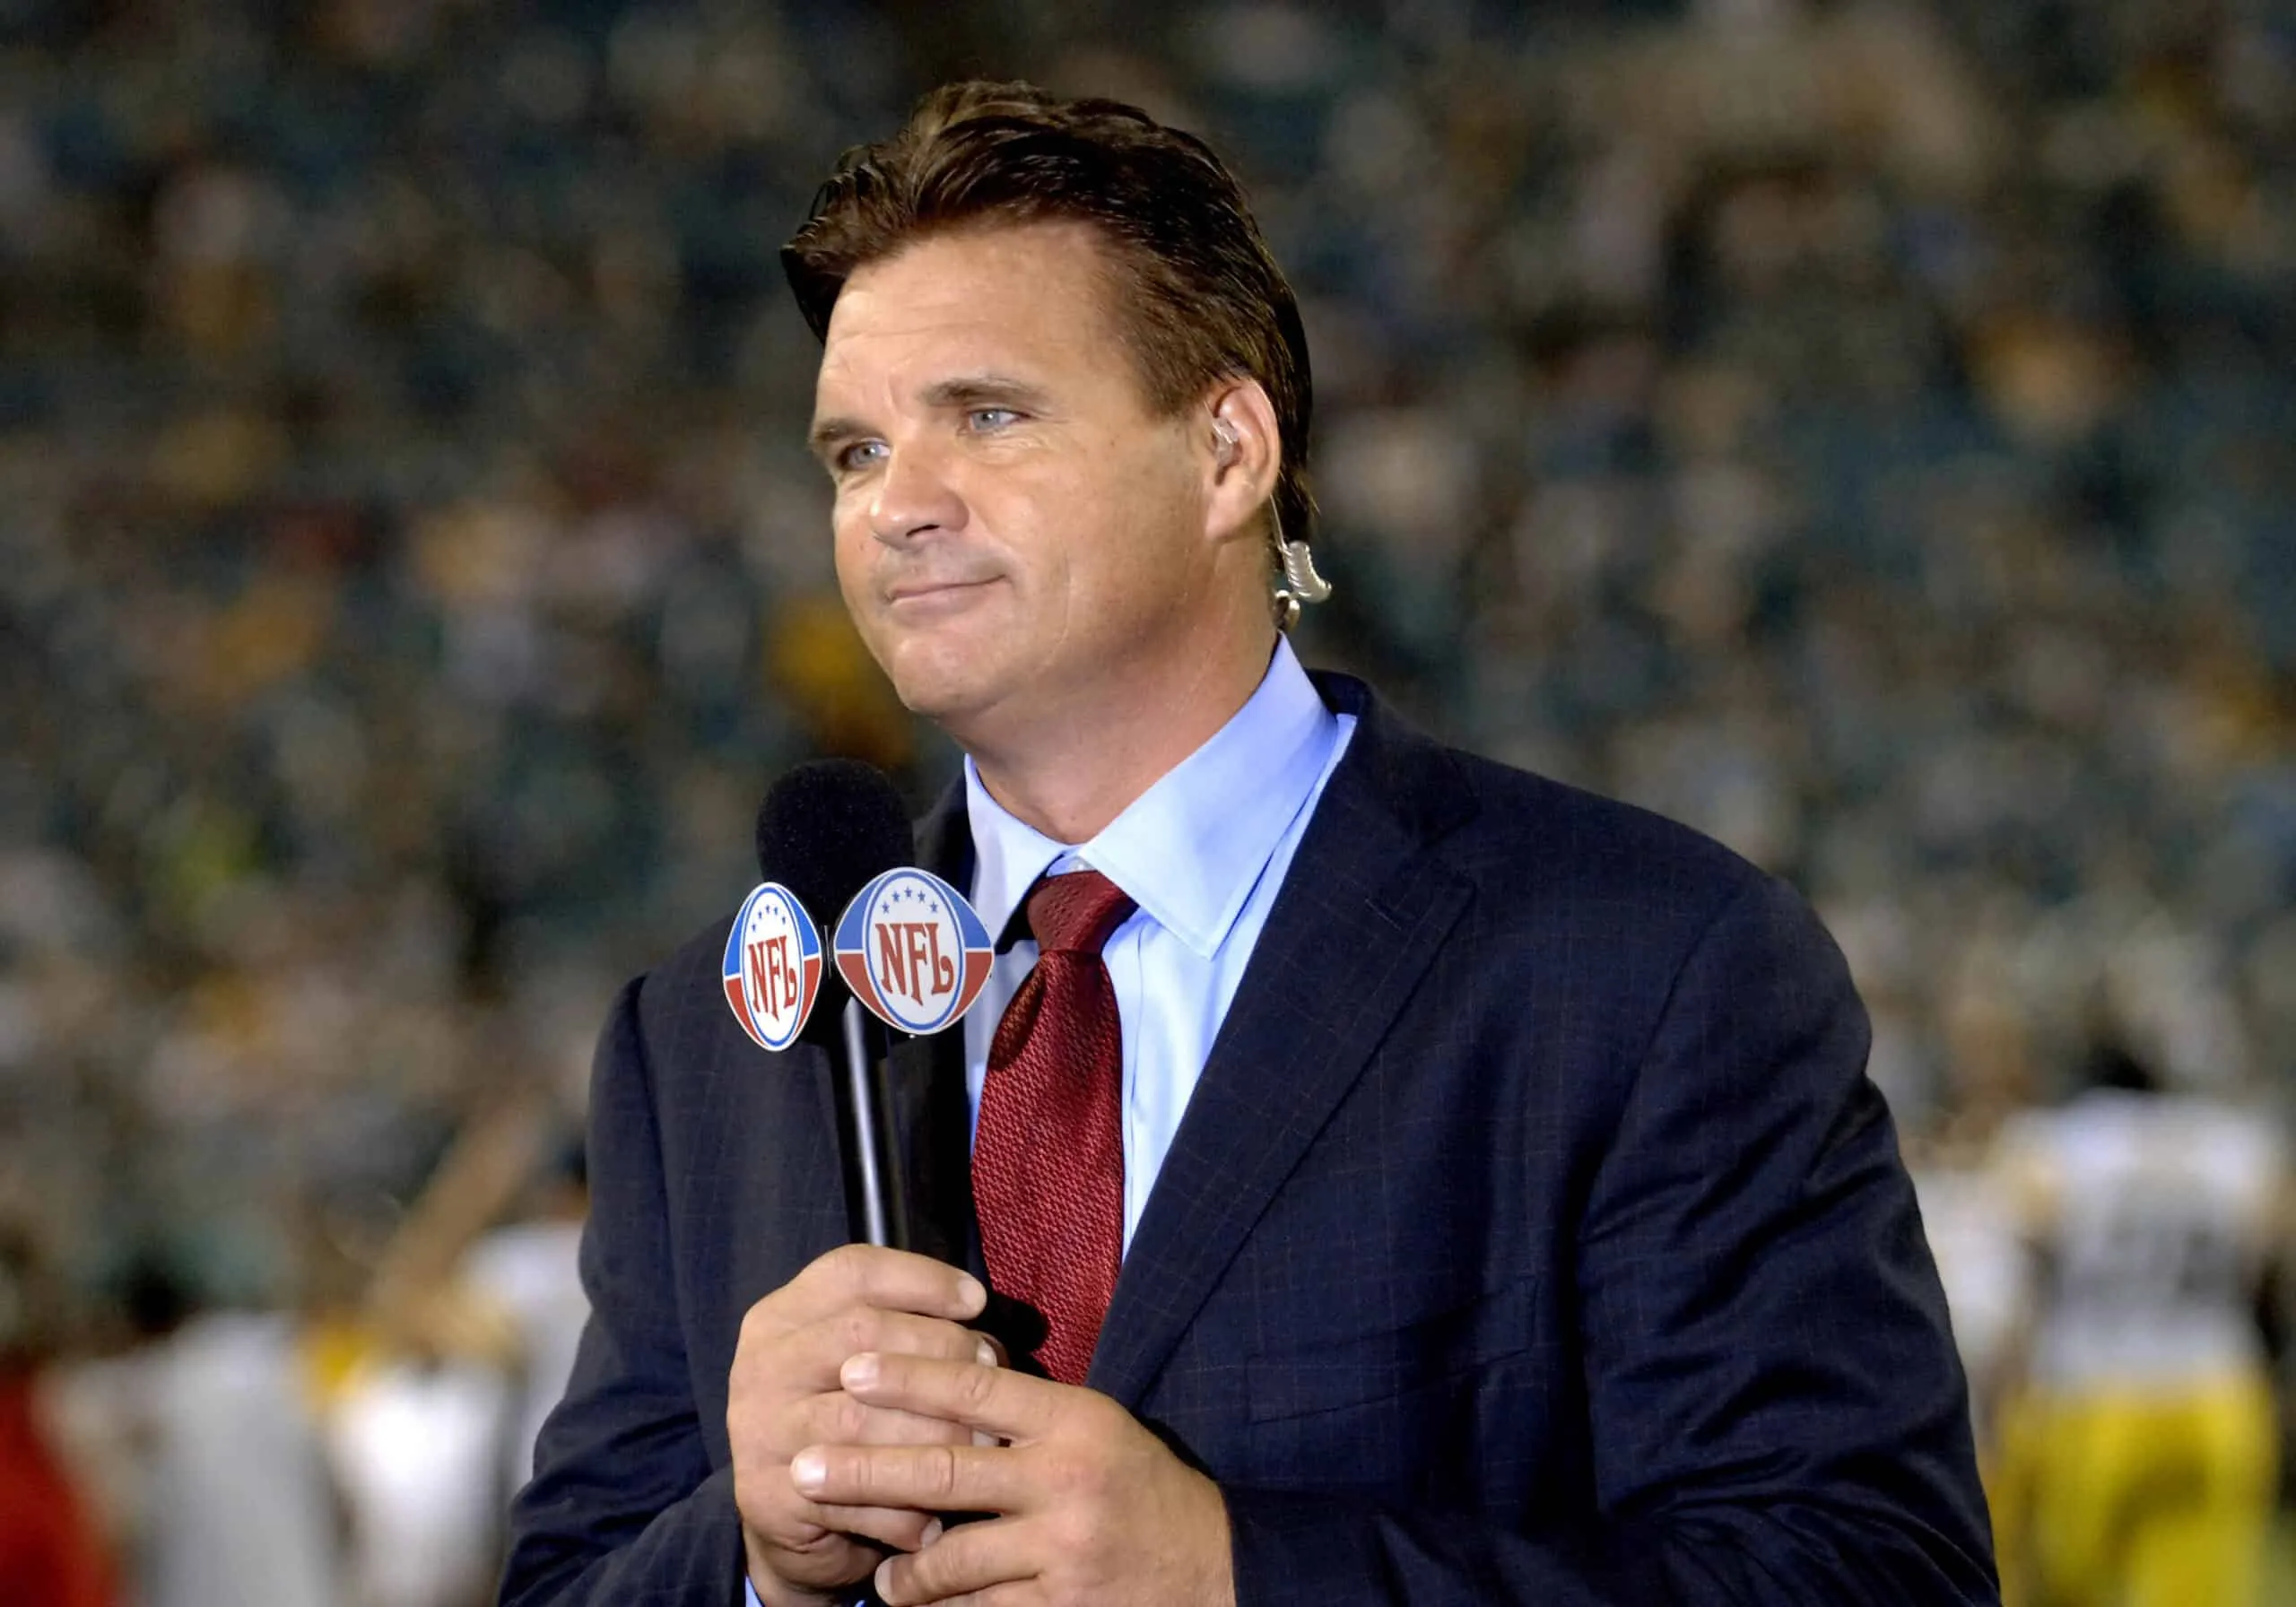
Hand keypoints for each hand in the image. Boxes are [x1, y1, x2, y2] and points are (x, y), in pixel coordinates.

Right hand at [728, 1246, 997, 1606]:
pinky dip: (905, 1510)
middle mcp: (762, 1363)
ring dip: (934, 1434)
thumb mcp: (866, 1362)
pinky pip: (854, 1497)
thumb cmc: (846, 1421)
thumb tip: (988, 1346)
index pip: (853, 1271)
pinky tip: (938, 1517)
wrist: (786, 1518)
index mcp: (784, 1315)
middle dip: (939, 1351)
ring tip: (983, 1447)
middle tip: (989, 1377)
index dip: (921, 1279)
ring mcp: (759, 1431)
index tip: (976, 1301)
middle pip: (861, 1333)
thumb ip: (912, 1336)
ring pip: (861, 1419)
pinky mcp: (768, 1497)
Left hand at [792, 1350, 1234, 1606]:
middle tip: (803, 1467)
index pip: (979, 1389)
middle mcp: (1067, 1480)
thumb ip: (1026, 1416)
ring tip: (882, 1577)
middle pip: (944, 1471)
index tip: (853, 1365)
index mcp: (1076, 1422)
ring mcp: (1061, 1550)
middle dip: (864, 1469)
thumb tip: (938, 1392)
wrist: (1210, 1568)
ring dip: (905, 1571)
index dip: (911, 1376)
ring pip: (952, 1559)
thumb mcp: (1094, 1431)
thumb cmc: (1138, 1488)